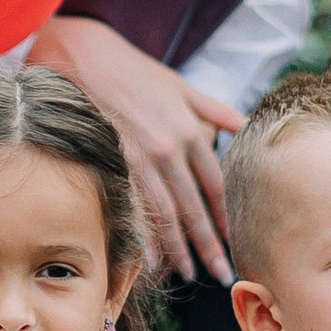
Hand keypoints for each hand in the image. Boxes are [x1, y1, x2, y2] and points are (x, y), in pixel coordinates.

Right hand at [27, 15, 243, 284]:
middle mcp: (170, 149)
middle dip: (211, 245)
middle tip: (224, 274)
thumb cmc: (134, 70)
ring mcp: (140, 158)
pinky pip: (133, 206)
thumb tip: (245, 125)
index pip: (217, 186)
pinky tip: (150, 260)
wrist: (86, 55)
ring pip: (167, 213)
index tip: (238, 244)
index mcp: (190, 132)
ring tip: (191, 274)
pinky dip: (143, 235)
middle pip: (196, 207)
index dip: (228, 218)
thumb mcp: (182, 85)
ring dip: (180, 248)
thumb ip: (214, 110)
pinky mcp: (112, 162)